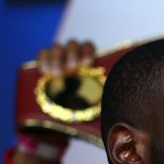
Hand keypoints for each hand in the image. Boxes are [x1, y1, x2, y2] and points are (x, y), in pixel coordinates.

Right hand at [14, 40, 96, 163]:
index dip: (87, 51)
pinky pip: (42, 53)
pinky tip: (45, 73)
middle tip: (71, 70)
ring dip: (56, 59)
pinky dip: (43, 60)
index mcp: (87, 61)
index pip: (88, 46)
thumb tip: (121, 119)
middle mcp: (73, 55)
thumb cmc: (83, 109)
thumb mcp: (96, 105)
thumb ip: (105, 103)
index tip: (87, 64)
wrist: (60, 119)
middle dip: (71, 55)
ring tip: (57, 75)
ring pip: (56, 47)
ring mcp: (57, 57)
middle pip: (72, 44)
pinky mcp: (44, 63)